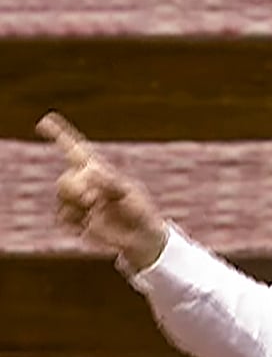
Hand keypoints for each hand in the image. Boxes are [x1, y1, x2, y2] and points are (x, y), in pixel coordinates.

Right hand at [37, 112, 167, 270]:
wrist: (140, 236)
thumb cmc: (139, 211)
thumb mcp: (129, 194)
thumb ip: (111, 182)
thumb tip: (91, 170)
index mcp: (98, 171)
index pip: (76, 149)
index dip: (59, 134)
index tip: (44, 120)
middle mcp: (84, 183)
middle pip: (65, 180)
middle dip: (76, 188)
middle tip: (94, 199)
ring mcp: (77, 201)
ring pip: (61, 197)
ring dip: (76, 204)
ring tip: (96, 209)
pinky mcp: (75, 219)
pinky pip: (62, 217)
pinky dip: (75, 220)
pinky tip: (90, 223)